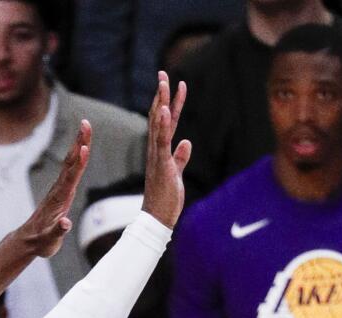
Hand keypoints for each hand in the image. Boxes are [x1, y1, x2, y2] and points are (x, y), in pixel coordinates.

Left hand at [22, 121, 91, 259]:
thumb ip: (58, 232)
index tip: (84, 147)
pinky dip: (77, 156)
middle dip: (80, 143)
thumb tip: (66, 224)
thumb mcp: (50, 241)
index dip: (79, 163)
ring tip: (85, 128)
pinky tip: (80, 148)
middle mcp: (59, 190)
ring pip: (71, 163)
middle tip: (86, 124)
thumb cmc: (41, 241)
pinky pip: (70, 170)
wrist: (30, 240)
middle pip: (71, 163)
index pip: (71, 177)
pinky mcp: (61, 192)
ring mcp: (60, 190)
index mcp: (59, 199)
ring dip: (78, 144)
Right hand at [141, 71, 190, 230]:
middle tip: (163, 73)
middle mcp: (155, 151)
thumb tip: (186, 143)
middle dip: (161, 95)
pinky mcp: (161, 165)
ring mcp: (157, 157)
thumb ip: (181, 157)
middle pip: (158, 117)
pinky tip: (163, 109)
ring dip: (160, 103)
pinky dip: (162, 125)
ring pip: (158, 124)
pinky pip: (161, 141)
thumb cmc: (165, 200)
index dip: (169, 102)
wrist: (157, 219)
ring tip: (163, 83)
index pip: (165, 122)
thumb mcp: (176, 174)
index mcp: (160, 152)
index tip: (173, 84)